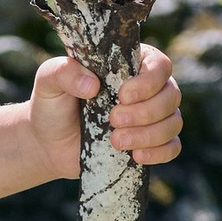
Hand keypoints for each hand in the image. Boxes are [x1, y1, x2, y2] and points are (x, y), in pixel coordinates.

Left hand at [27, 44, 181, 178]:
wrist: (47, 143)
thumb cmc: (52, 104)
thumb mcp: (49, 81)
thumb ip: (65, 72)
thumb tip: (92, 84)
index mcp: (129, 64)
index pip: (159, 64)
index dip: (148, 81)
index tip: (122, 95)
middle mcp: (148, 89)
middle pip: (171, 95)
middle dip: (145, 111)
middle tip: (113, 120)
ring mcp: (152, 117)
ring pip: (173, 122)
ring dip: (149, 134)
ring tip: (116, 141)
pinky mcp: (150, 144)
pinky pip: (173, 147)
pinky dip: (160, 152)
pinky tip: (136, 156)